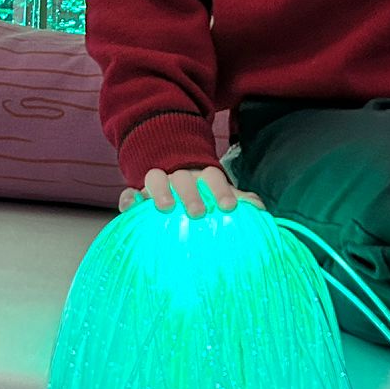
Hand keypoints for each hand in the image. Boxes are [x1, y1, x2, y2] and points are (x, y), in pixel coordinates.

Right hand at [118, 166, 264, 217]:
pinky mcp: (137, 193)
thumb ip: (239, 200)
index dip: (221, 190)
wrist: (171, 177)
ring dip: (160, 190)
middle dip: (191, 193)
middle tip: (198, 212)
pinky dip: (129, 198)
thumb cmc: (202, 195)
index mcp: (202, 176)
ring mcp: (157, 182)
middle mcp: (180, 176)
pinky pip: (129, 192)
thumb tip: (260, 208)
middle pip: (185, 177)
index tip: (228, 207)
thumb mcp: (220, 195)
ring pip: (156, 177)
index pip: (213, 176)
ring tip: (164, 208)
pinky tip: (131, 207)